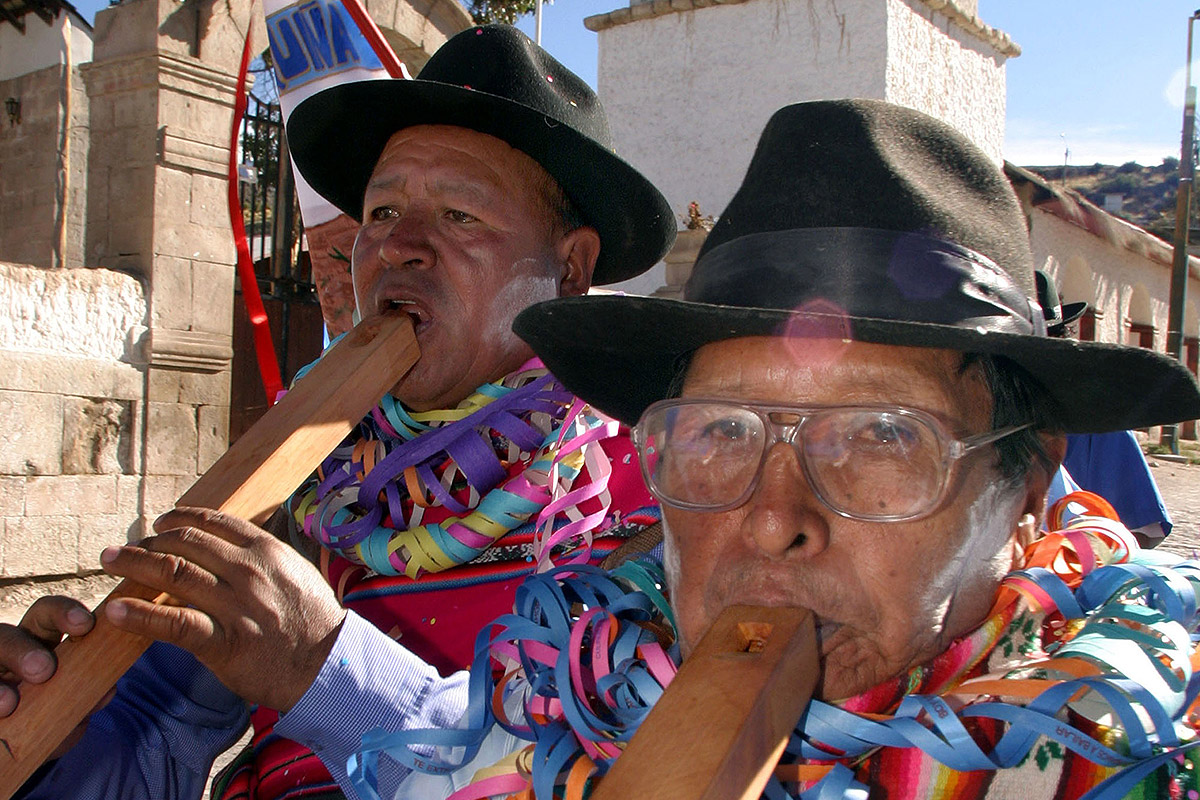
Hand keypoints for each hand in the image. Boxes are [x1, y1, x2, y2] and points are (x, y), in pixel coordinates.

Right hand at [0, 596, 104, 756]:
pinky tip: (1, 716)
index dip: (64, 612)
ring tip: (9, 704)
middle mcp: (7, 652)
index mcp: (37, 641)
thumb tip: (106, 691)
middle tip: (43, 671)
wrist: (15, 747)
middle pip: (7, 636)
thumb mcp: (68, 709)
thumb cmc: (48, 717)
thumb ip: (85, 699)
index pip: (47, 615)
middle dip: (24, 650)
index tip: (85, 625)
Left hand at [99, 507, 345, 711]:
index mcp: (267, 551)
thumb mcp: (295, 573)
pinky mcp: (224, 643)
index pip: (214, 521)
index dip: (180, 517)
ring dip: (134, 564)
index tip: (160, 522)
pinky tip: (117, 610)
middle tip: (126, 546)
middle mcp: (248, 571)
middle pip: (186, 543)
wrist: (329, 665)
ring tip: (111, 562)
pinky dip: (141, 615)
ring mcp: (236, 606)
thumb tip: (231, 546)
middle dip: (149, 540)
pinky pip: (173, 624)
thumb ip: (263, 558)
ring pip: (173, 573)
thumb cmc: (313, 620)